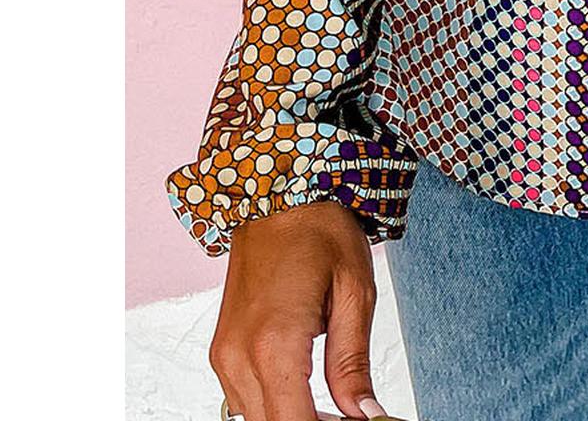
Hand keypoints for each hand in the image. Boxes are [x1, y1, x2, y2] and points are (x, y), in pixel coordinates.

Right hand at [209, 199, 388, 420]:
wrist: (278, 189)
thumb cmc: (320, 228)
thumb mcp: (355, 293)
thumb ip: (353, 364)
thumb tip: (365, 415)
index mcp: (275, 345)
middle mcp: (239, 356)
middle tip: (352, 415)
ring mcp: (224, 354)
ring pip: (254, 420)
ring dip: (291, 419)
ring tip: (335, 408)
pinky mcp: (222, 349)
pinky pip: (243, 399)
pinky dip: (275, 405)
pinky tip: (308, 394)